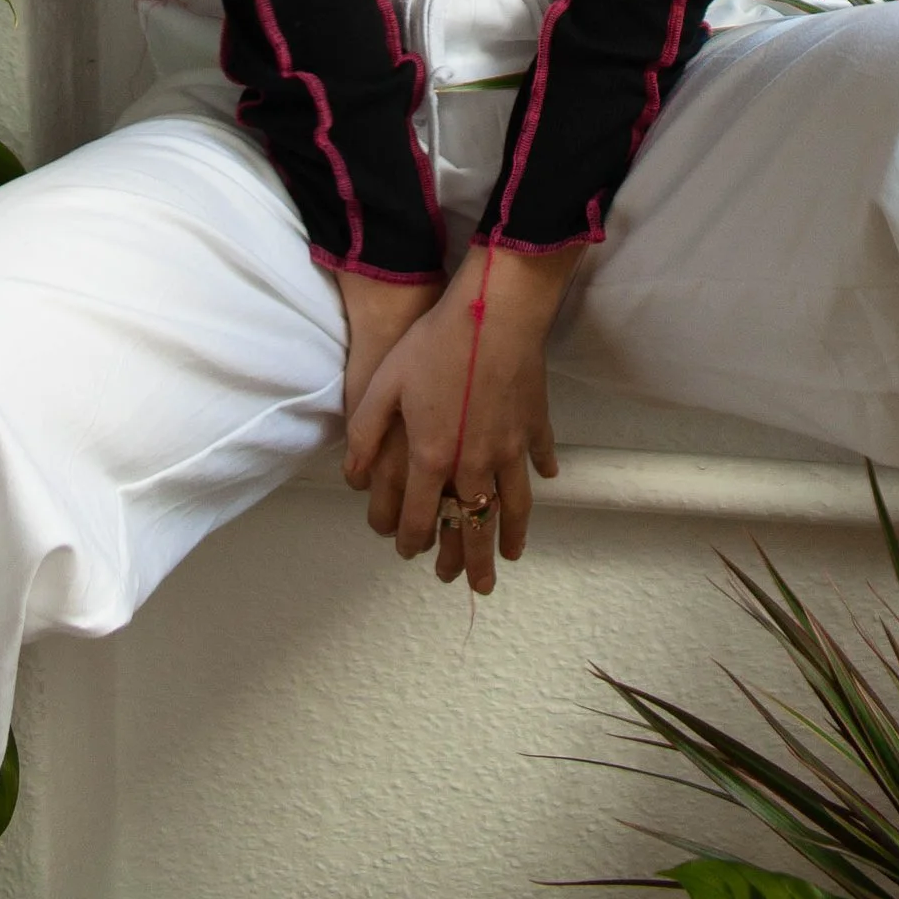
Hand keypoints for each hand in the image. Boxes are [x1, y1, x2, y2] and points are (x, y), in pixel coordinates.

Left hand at [341, 240, 578, 593]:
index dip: (413, 541)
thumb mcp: (383, 384)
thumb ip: (365, 435)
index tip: (411, 553)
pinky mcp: (534, 425)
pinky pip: (538, 459)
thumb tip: (354, 479)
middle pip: (473, 528)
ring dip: (510, 536)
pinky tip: (544, 482)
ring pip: (512, 507)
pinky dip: (539, 474)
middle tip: (471, 584)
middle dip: (470, 562)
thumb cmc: (433, 345)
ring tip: (508, 557)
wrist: (493, 313)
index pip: (420, 517)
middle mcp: (473, 465)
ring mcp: (509, 448)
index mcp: (432, 458)